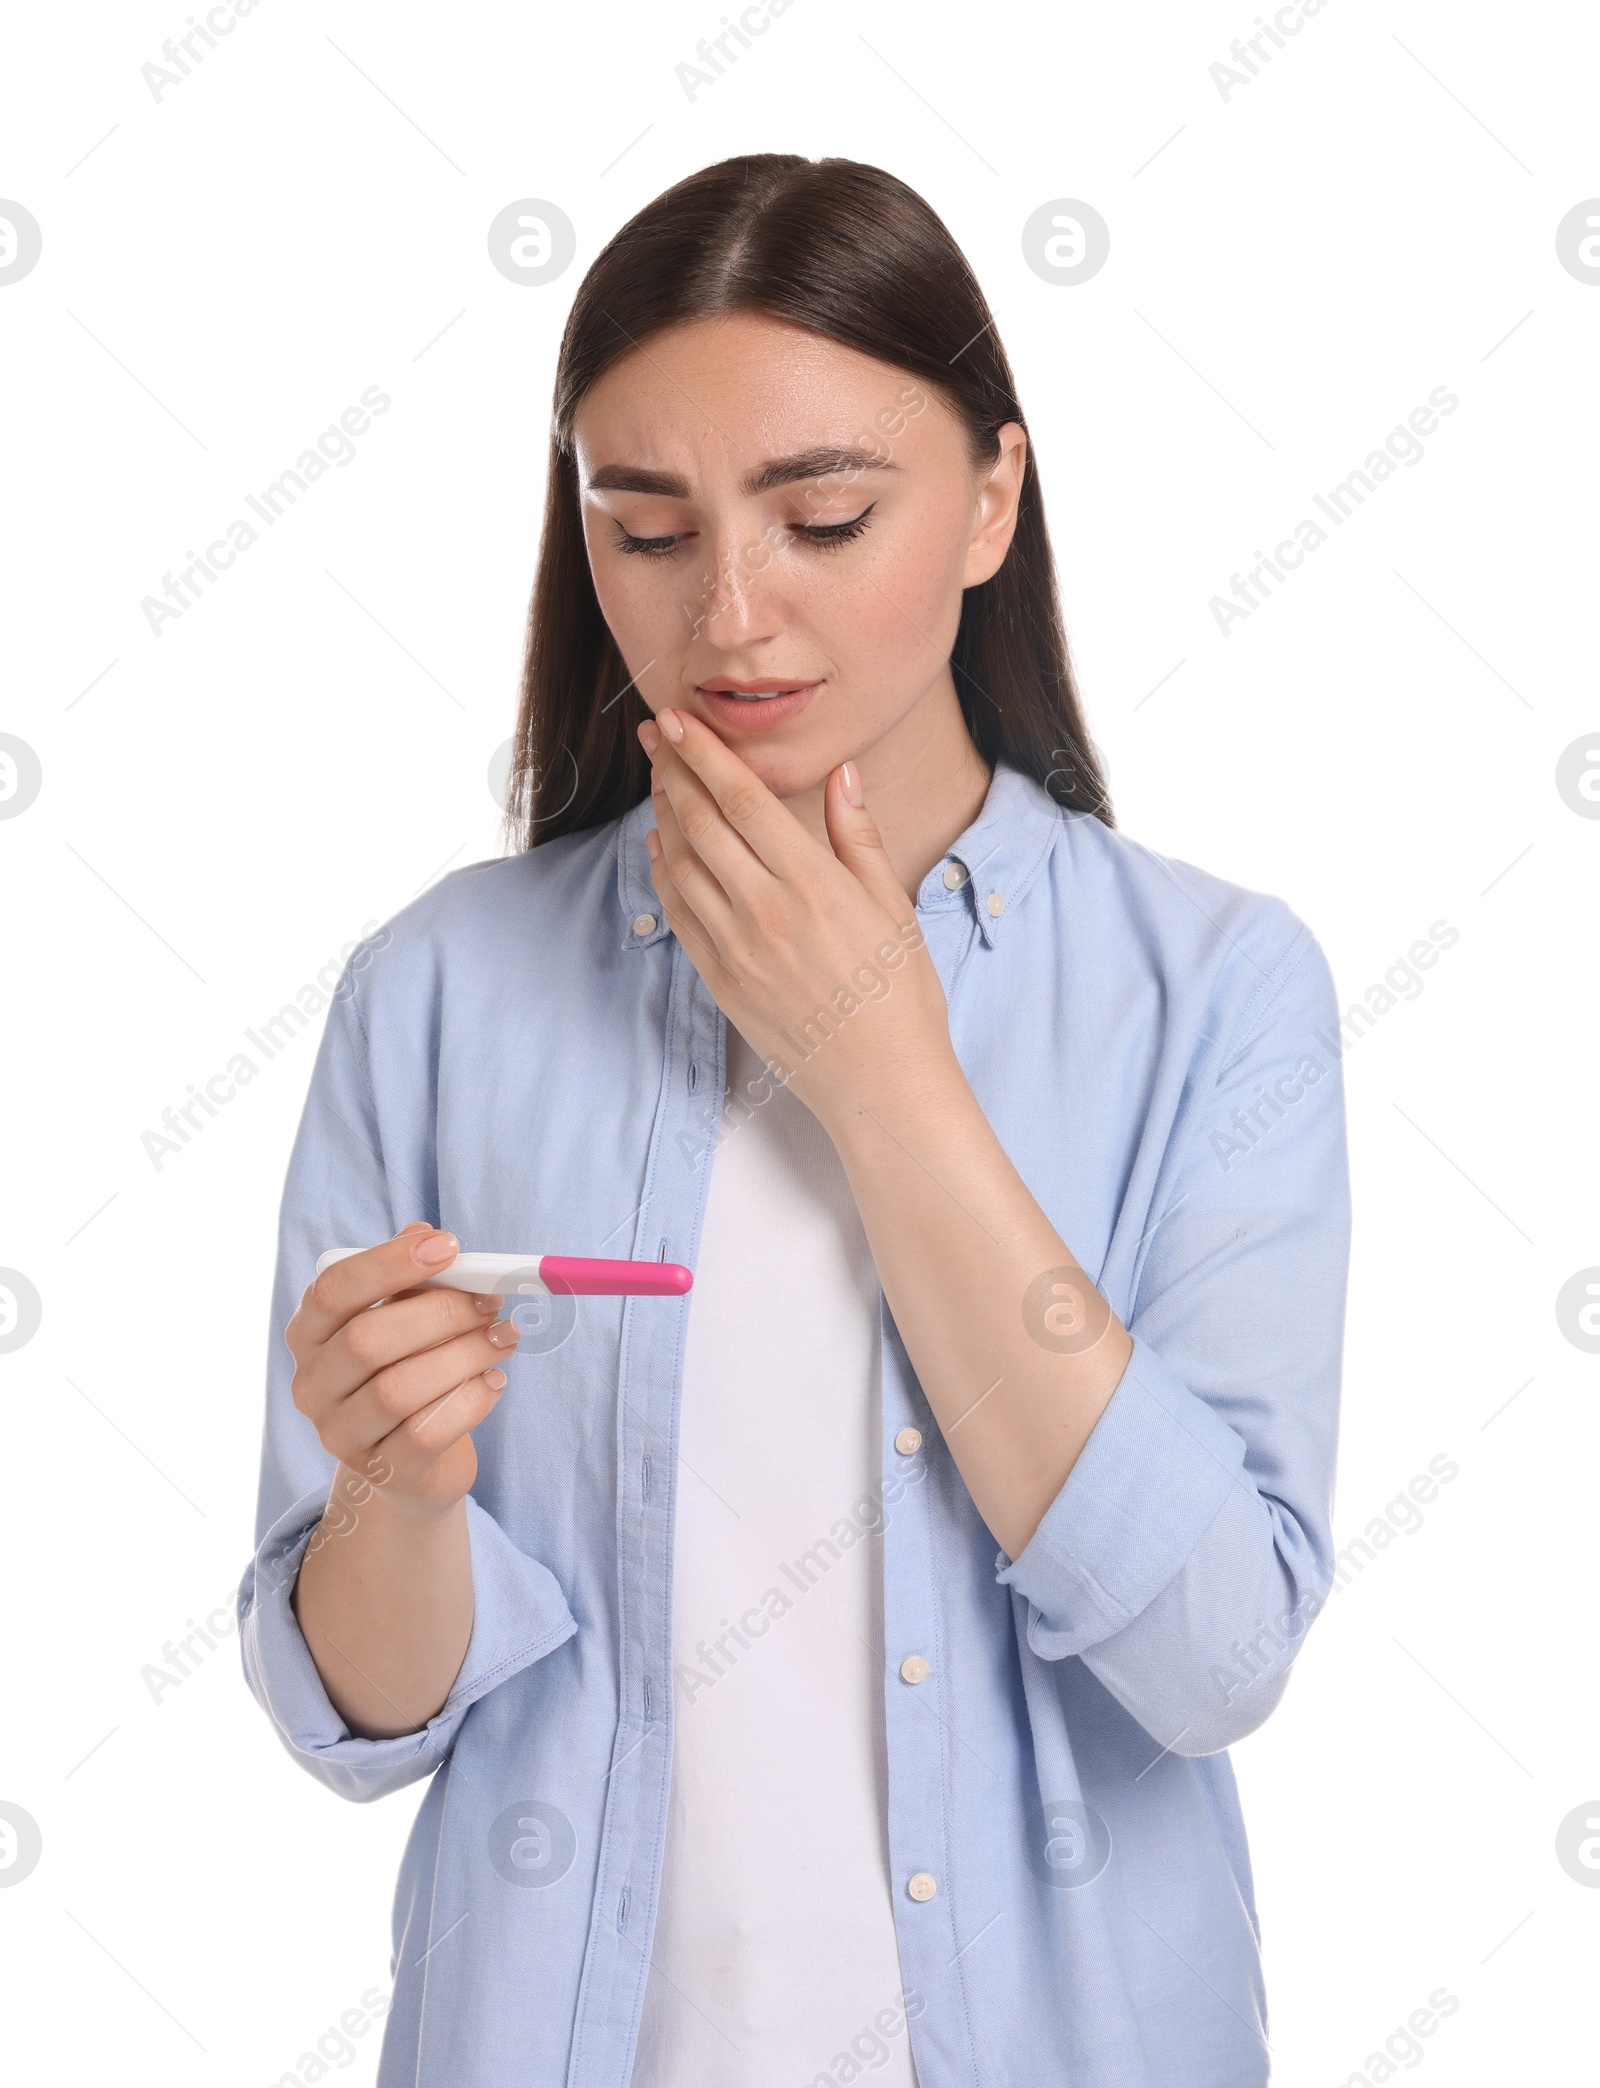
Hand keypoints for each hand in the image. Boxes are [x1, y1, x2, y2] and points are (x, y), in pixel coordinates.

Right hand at [286, 1223, 519, 1522]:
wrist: (411, 1463)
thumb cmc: (408, 1371)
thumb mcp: (405, 1319)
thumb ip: (411, 1280)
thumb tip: (424, 1235)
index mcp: (309, 1334)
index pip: (333, 1291)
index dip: (389, 1263)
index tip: (449, 1246)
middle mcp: (312, 1385)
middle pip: (368, 1339)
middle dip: (442, 1313)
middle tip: (492, 1301)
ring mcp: (340, 1434)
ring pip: (398, 1389)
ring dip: (464, 1355)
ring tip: (503, 1339)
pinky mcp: (381, 1472)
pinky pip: (426, 1433)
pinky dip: (471, 1400)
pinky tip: (494, 1382)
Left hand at [638, 709, 958, 1130]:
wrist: (882, 1083)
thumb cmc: (900, 995)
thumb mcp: (892, 906)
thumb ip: (857, 836)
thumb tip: (842, 773)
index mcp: (812, 884)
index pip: (743, 801)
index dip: (705, 754)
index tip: (679, 721)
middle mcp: (766, 911)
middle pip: (701, 823)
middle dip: (673, 771)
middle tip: (655, 735)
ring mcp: (736, 949)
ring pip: (680, 865)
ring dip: (664, 816)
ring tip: (660, 781)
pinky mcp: (720, 982)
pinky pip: (679, 915)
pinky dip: (663, 874)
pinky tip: (662, 847)